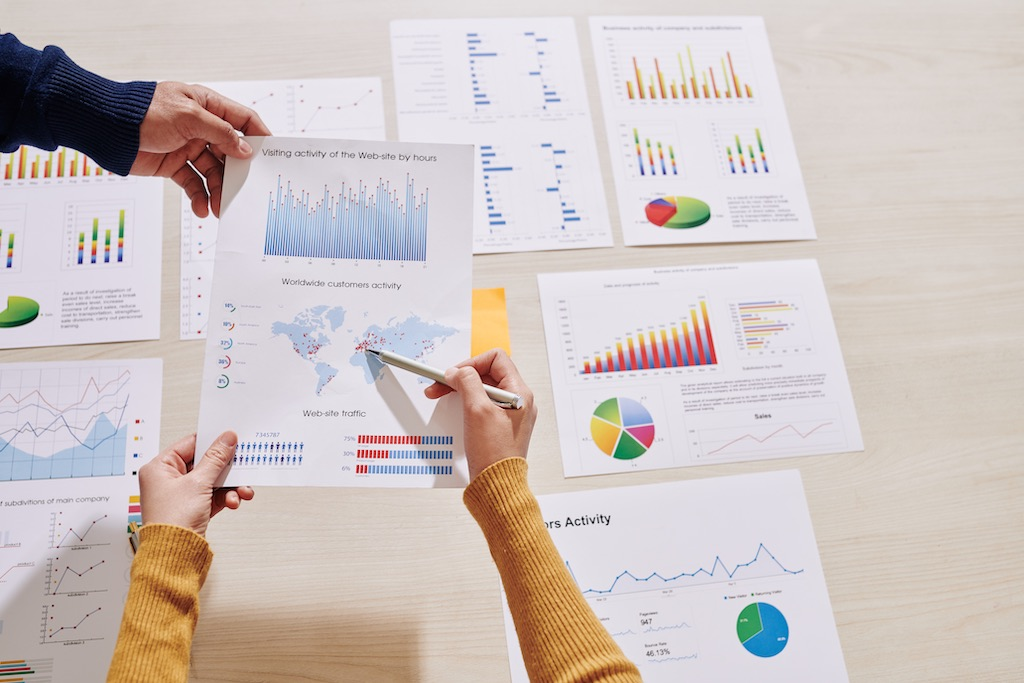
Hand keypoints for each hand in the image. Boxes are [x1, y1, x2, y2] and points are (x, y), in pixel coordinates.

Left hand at [130, 82, 271, 217]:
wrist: (106, 128)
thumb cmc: (143, 112)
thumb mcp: (189, 117)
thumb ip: (221, 133)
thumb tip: (246, 149)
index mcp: (207, 106)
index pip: (242, 120)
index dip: (259, 136)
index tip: (271, 155)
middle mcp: (201, 127)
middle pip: (230, 152)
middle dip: (237, 173)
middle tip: (246, 191)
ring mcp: (188, 146)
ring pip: (213, 171)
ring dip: (218, 190)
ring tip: (220, 207)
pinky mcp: (174, 165)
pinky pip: (194, 183)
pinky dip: (199, 196)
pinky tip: (202, 208)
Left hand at [138, 431, 253, 536]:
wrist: (174, 556)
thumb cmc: (172, 520)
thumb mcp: (198, 483)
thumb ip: (216, 458)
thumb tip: (226, 439)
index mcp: (160, 468)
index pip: (190, 445)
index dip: (212, 441)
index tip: (231, 439)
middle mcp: (168, 480)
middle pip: (204, 463)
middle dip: (226, 469)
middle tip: (241, 465)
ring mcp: (181, 495)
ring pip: (212, 481)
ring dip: (229, 486)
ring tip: (242, 491)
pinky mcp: (192, 508)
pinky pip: (213, 496)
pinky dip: (225, 498)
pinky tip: (234, 502)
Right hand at [425, 349, 536, 479]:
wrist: (496, 486)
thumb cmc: (493, 454)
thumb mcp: (477, 410)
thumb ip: (468, 383)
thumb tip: (458, 371)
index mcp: (519, 392)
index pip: (496, 359)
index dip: (472, 363)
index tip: (453, 375)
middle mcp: (518, 401)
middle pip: (488, 374)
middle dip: (461, 377)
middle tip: (439, 386)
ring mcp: (510, 414)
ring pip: (483, 390)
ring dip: (461, 390)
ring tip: (442, 397)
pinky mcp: (500, 426)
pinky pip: (483, 405)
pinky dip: (466, 404)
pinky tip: (454, 410)